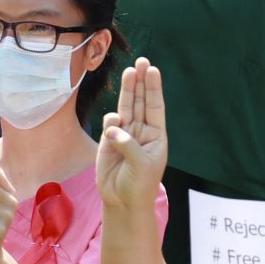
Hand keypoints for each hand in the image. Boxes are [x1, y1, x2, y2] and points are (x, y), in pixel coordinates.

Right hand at [96, 59, 167, 216]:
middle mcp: (141, 131)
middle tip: (142, 61)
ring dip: (128, 90)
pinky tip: (114, 124)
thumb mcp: (140, 165)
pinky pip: (110, 124)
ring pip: (126, 107)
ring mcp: (125, 135)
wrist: (121, 202)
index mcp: (156, 136)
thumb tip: (114, 127)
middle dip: (141, 82)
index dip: (153, 88)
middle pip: (141, 101)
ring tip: (130, 71)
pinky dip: (111, 120)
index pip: (155, 107)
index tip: (153, 70)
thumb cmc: (138, 185)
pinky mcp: (109, 141)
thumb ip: (128, 144)